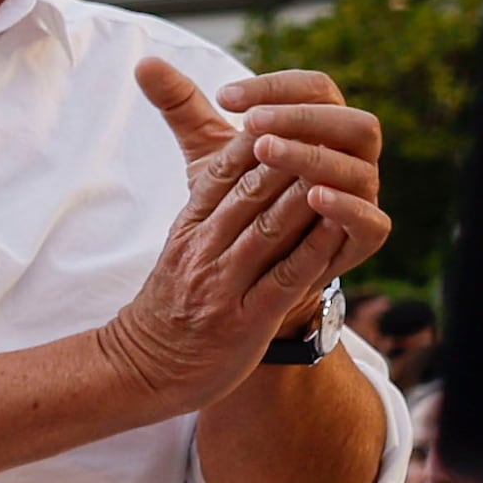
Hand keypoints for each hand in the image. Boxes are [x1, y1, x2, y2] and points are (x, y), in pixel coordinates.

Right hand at [98, 61, 384, 411]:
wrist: (142, 366)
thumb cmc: (171, 302)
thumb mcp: (179, 246)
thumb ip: (208, 206)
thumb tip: (241, 164)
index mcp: (187, 227)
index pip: (222, 171)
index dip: (258, 140)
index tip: (288, 115)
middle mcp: (202, 249)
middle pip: (251, 191)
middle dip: (290, 157)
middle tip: (326, 129)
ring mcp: (222, 284)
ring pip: (270, 228)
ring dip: (307, 195)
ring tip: (339, 166)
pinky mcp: (244, 319)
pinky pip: (285, 277)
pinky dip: (314, 250)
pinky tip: (338, 228)